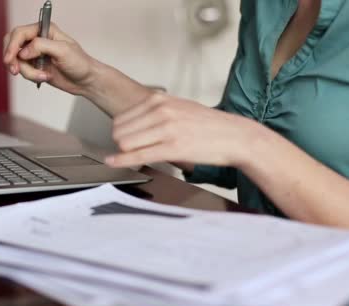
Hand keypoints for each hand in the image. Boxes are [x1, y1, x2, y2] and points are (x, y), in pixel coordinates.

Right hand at [3, 23, 95, 94]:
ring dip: (26, 71)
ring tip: (42, 76)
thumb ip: (41, 46)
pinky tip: (44, 77)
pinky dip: (30, 76)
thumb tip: (23, 51)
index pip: (20, 33)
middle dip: (11, 57)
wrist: (85, 81)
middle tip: (14, 70)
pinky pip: (22, 70)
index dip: (12, 45)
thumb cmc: (80, 63)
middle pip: (12, 44)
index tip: (10, 59)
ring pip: (16, 60)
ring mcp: (35, 54)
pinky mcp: (34, 66)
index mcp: (44, 30)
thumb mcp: (63, 51)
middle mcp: (37, 40)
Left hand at [105, 92, 258, 167]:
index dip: (120, 132)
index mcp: (160, 100)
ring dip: (123, 153)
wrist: (235, 136)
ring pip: (125, 143)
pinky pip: (138, 156)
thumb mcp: (179, 107)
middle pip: (119, 130)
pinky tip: (112, 163)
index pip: (121, 117)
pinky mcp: (172, 148)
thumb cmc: (209, 125)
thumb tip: (133, 122)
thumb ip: (156, 111)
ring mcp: (166, 129)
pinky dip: (121, 161)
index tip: (122, 140)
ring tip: (131, 157)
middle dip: (119, 143)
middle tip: (128, 150)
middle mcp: (161, 111)